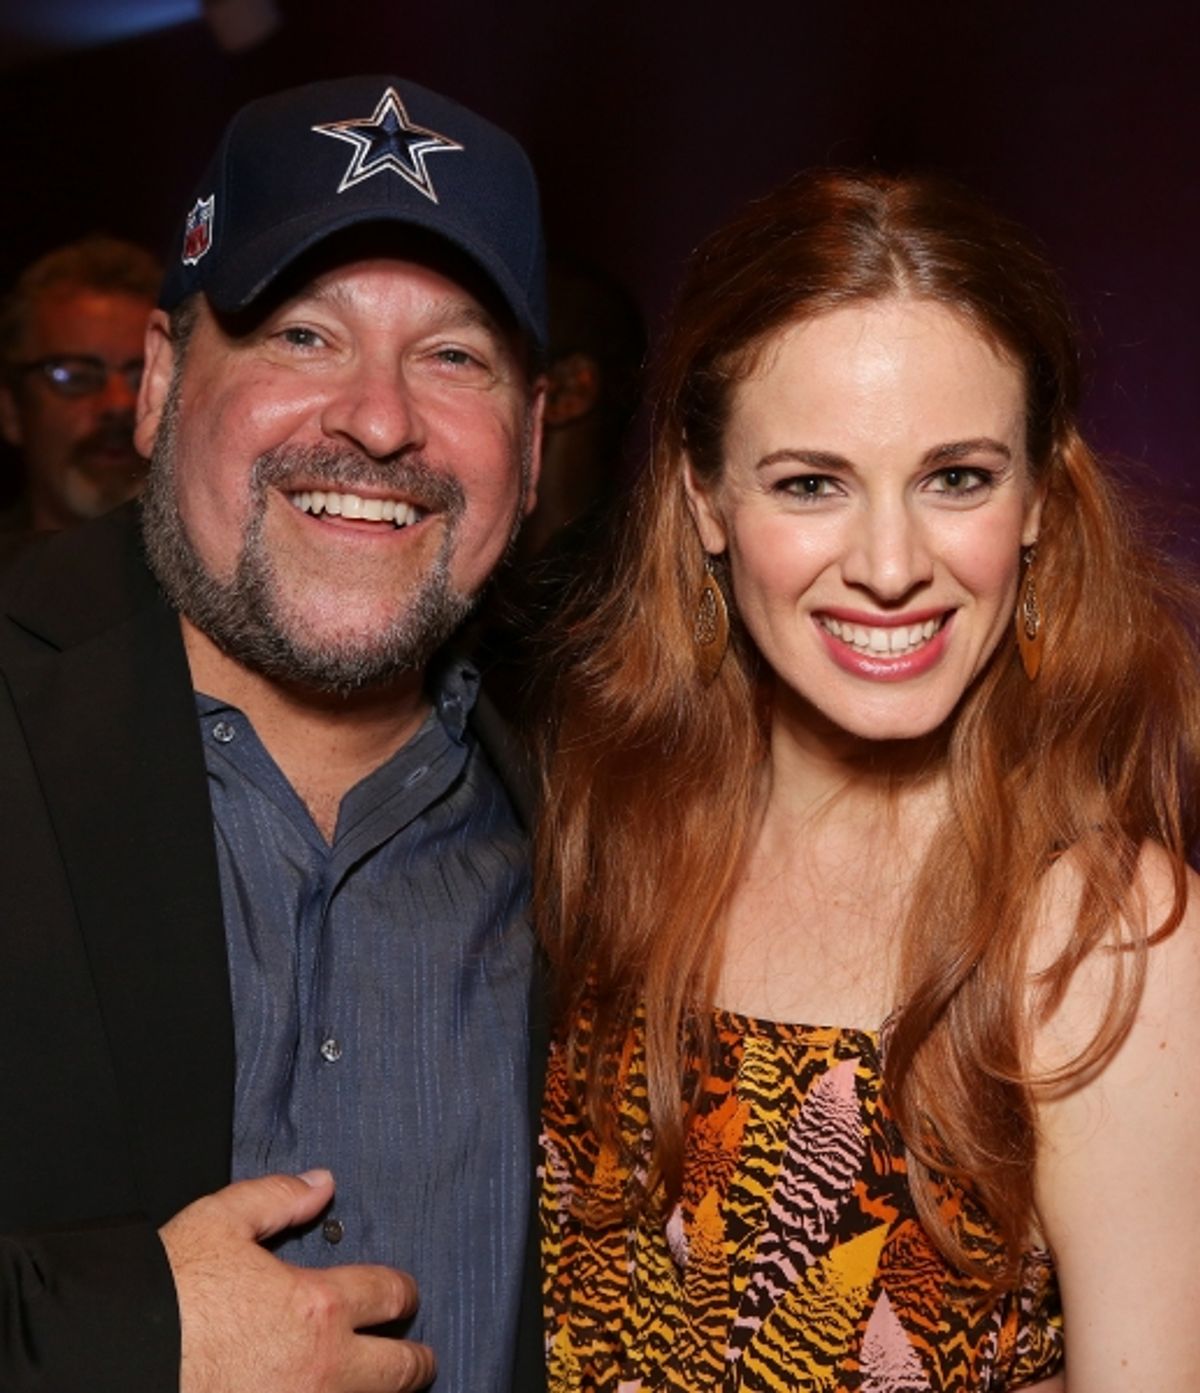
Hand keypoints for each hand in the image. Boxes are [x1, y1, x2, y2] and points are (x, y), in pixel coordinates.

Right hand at [160, 1170, 434, 1392]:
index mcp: (316, 1307)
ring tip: (380, 1388)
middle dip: (416, 1362)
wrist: (116, 1367)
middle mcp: (322, 1369)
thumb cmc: (164, 1300)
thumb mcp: (217, 1223)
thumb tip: (320, 1183)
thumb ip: (275, 1198)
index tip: (404, 1296)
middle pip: (400, 1371)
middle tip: (421, 1359)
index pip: (389, 1294)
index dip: (403, 1292)